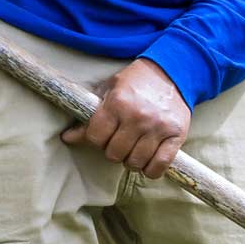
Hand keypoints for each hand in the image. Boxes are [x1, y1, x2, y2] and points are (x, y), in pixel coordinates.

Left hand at [61, 59, 190, 177]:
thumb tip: (67, 138)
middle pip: (115, 153)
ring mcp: (158, 127)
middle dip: (114, 151)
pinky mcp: (177, 136)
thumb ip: (89, 116)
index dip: (96, 140)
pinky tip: (148, 163)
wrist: (170, 73)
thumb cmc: (135, 83)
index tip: (102, 137)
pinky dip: (151, 170)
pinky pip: (160, 164)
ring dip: (131, 162)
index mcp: (117, 103)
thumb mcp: (108, 92)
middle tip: (119, 143)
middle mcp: (138, 116)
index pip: (96, 137)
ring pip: (136, 162)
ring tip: (133, 152)